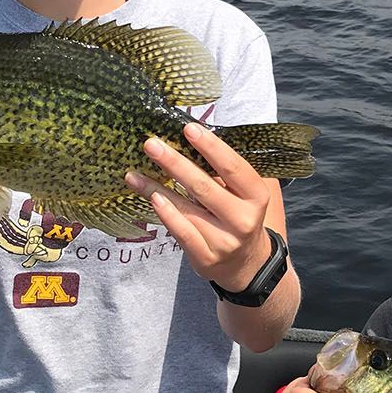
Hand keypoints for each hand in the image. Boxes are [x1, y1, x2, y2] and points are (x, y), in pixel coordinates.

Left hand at [127, 122, 276, 291]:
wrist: (246, 264)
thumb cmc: (239, 216)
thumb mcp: (244, 194)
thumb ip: (225, 172)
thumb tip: (188, 140)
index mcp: (257, 196)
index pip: (233, 167)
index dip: (211, 147)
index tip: (187, 129)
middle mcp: (244, 219)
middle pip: (205, 186)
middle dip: (175, 163)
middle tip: (151, 144)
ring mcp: (225, 241)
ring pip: (187, 209)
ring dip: (157, 188)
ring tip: (134, 173)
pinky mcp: (207, 258)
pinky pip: (182, 232)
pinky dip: (166, 214)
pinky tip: (151, 198)